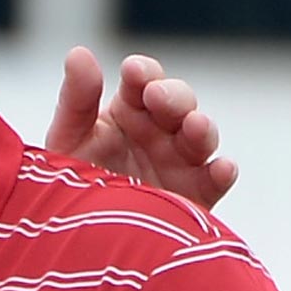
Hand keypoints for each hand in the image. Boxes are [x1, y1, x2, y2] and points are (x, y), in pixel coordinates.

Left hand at [46, 47, 237, 211]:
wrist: (78, 238)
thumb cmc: (73, 182)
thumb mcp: (68, 140)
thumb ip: (76, 100)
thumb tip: (79, 53)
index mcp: (130, 110)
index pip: (144, 81)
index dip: (143, 73)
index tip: (133, 71)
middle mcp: (160, 130)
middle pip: (178, 102)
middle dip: (172, 96)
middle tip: (157, 96)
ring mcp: (180, 162)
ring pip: (201, 136)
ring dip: (201, 128)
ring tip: (194, 125)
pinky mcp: (194, 197)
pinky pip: (214, 182)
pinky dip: (222, 173)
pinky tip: (221, 168)